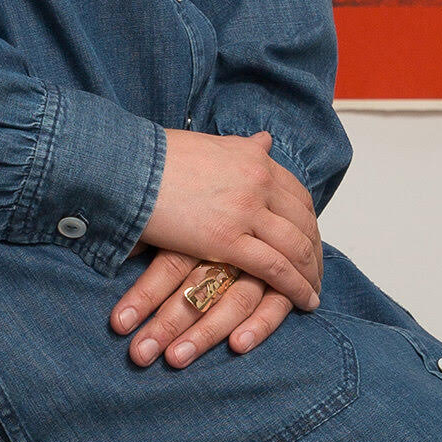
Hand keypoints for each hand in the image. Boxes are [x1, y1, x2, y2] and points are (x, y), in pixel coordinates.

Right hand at [110, 129, 320, 368]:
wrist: (125, 166)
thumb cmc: (156, 158)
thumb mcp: (210, 145)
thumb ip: (241, 149)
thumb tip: (264, 140)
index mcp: (254, 158)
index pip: (296, 194)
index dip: (307, 222)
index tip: (309, 240)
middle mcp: (258, 181)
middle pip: (303, 221)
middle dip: (314, 250)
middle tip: (316, 271)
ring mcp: (247, 210)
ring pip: (296, 246)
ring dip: (311, 272)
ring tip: (313, 292)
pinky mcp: (229, 239)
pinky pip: (276, 267)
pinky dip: (296, 286)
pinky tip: (305, 302)